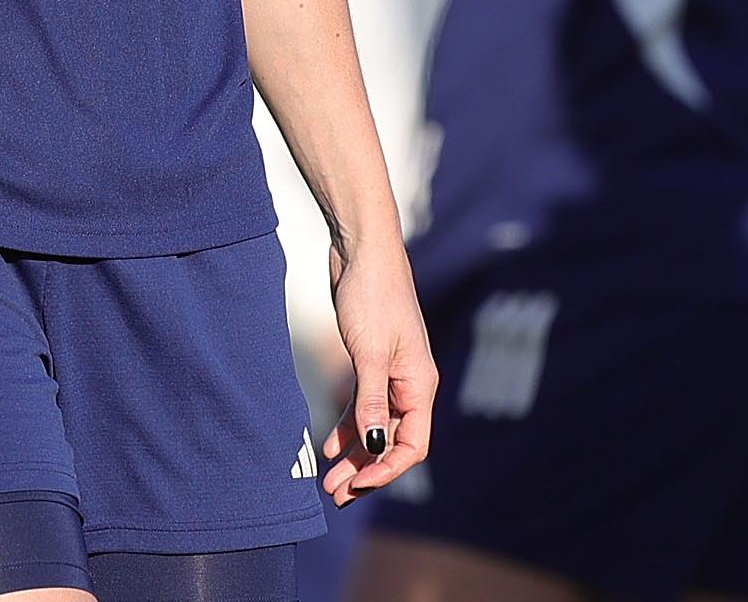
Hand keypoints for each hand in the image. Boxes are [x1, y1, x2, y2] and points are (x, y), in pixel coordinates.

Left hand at [322, 240, 433, 504]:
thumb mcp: (369, 352)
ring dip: (354, 455)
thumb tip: (372, 445)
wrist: (363, 250)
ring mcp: (390, 373)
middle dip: (366, 471)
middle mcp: (409, 383)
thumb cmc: (374, 295)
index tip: (357, 485)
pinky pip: (363, 405)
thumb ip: (371, 400)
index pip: (412, 444)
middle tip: (336, 496)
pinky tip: (330, 446)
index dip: (386, 469)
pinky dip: (348, 426)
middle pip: (392, 441)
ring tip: (328, 481)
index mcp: (418, 384)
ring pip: (375, 426)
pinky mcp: (370, 361)